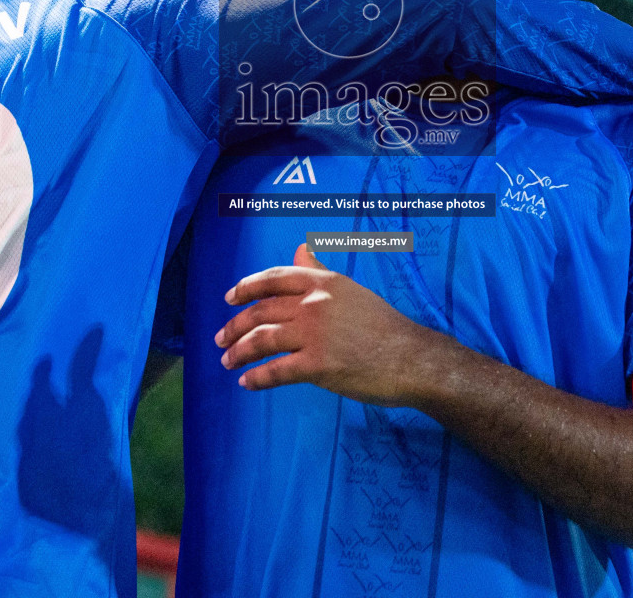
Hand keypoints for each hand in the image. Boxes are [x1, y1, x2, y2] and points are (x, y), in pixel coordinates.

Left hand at [217, 245, 442, 404]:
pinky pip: (276, 371)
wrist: (411, 358)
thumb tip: (299, 250)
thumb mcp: (350, 290)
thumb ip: (320, 271)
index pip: (273, 279)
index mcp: (322, 282)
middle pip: (261, 312)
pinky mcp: (318, 366)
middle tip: (221, 340)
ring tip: (229, 362)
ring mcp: (314, 334)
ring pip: (262, 340)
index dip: (246, 288)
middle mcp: (314, 304)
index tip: (229, 299)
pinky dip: (257, 378)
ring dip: (239, 353)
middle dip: (235, 327)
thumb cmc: (383, 326)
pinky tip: (247, 383)